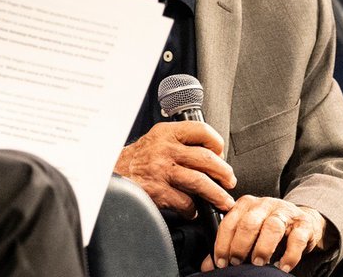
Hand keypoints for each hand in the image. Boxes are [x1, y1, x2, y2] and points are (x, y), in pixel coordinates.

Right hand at [114, 121, 235, 217]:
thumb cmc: (138, 159)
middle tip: (229, 181)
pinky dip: (194, 209)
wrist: (112, 174)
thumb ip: (180, 142)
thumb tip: (211, 155)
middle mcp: (165, 149)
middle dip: (224, 172)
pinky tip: (194, 210)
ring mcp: (161, 170)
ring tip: (224, 201)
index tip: (221, 154)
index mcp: (167, 133)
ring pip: (200, 182)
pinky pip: (186, 202)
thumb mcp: (157, 140)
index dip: (217, 143)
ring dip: (217, 194)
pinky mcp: (158, 191)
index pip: (201, 131)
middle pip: (206, 158)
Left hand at [200, 196, 325, 272]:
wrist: (303, 220)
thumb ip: (230, 246)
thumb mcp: (249, 232)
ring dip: (263, 248)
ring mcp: (285, 212)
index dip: (222, 243)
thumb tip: (208, 266)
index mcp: (246, 204)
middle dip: (240, 245)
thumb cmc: (270, 228)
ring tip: (258, 263)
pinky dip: (289, 255)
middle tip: (237, 263)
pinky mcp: (303, 224)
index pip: (229, 221)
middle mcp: (264, 204)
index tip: (220, 262)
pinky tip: (282, 266)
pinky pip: (297, 238)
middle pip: (249, 223)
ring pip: (272, 227)